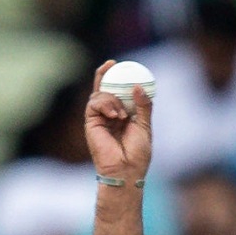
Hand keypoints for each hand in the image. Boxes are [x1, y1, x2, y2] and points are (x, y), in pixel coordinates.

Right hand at [84, 60, 151, 182]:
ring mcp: (99, 119)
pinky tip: (115, 115)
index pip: (119, 93)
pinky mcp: (91, 123)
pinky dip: (105, 104)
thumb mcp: (144, 126)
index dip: (119, 79)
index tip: (123, 66)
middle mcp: (110, 116)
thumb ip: (143, 106)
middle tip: (111, 64)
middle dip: (104, 75)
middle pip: (104, 89)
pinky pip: (94, 104)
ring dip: (112, 99)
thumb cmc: (137, 154)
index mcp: (123, 115)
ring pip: (100, 95)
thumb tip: (138, 86)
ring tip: (122, 115)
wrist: (126, 170)